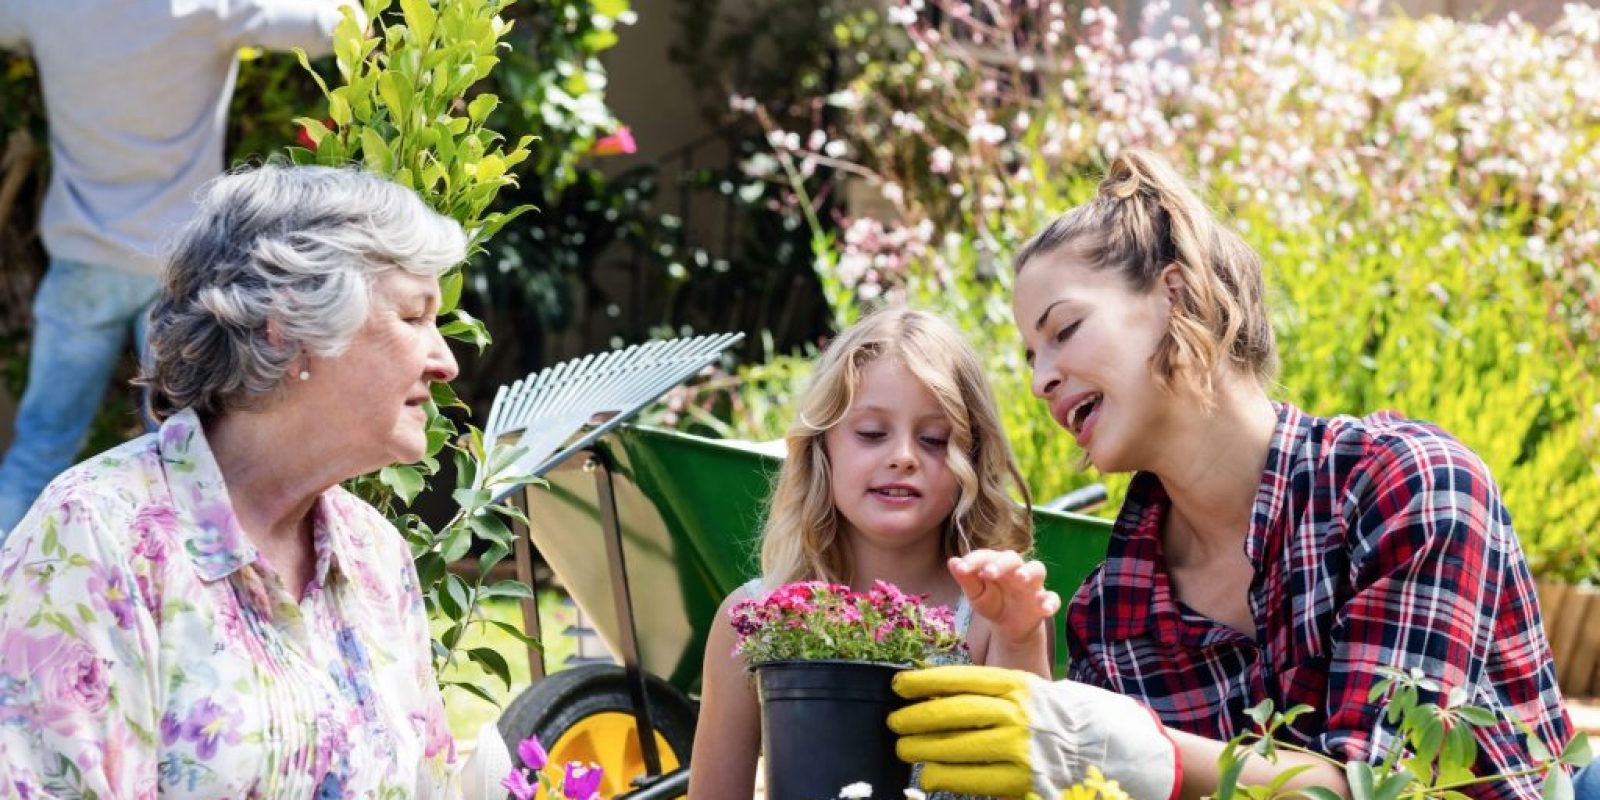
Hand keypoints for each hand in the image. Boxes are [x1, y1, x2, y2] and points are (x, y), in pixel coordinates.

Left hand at [889, 665, 1178, 799]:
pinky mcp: (1023, 783)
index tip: (900, 685)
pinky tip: (931, 774)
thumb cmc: (1077, 721)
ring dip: (923, 748)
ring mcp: (1020, 751)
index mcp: (1023, 685)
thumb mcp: (1043, 693)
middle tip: (895, 722)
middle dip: (916, 717)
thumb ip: (1004, 694)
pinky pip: (973, 780)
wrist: (1123, 755)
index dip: (926, 682)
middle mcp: (1018, 715)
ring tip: (905, 748)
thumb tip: (953, 697)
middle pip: (952, 713)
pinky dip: (947, 776)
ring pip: (956, 748)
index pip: (963, 679)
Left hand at [948, 550, 1060, 644]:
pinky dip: (1051, 602)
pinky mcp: (1044, 600)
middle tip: (989, 573)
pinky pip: (1053, 598)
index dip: (974, 560)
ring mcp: (1032, 584)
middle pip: (1013, 558)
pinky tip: (1044, 609)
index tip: (961, 569)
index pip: (986, 556)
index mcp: (997, 564)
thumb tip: (952, 561)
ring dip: (1029, 572)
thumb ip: (966, 579)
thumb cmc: (992, 602)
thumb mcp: (976, 594)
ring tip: (1020, 578)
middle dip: (1002, 564)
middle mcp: (1016, 569)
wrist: (1010, 625)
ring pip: (1037, 569)